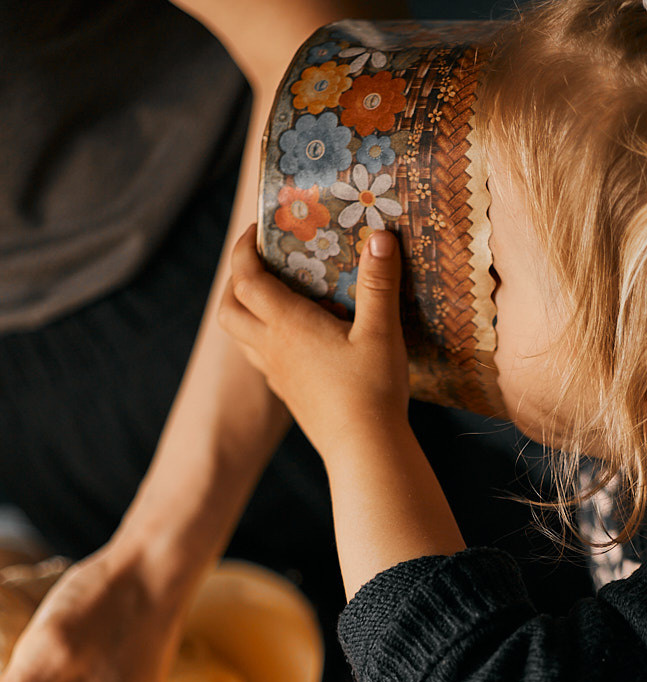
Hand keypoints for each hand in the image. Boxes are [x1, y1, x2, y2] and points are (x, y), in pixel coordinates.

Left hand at [220, 224, 409, 461]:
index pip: (245, 278)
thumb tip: (382, 236)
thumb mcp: (382, 332)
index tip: (256, 229)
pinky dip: (268, 340)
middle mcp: (273, 348)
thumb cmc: (372, 390)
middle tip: (262, 264)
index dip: (243, 249)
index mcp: (287, 325)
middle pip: (229, 309)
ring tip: (278, 298)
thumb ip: (379, 283)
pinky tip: (298, 341)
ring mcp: (278, 375)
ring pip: (242, 337)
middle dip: (235, 281)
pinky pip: (264, 360)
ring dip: (248, 311)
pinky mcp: (290, 396)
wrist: (364, 451)